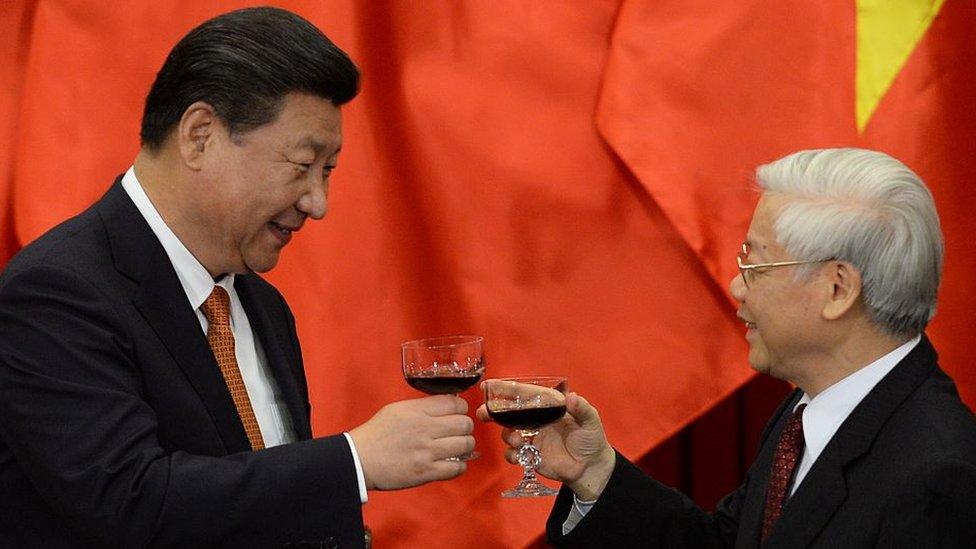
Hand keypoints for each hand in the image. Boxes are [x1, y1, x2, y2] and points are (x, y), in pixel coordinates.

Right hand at [349, 395, 474, 489]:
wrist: (359, 459)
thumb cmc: (377, 433)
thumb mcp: (398, 409)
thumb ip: (423, 406)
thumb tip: (448, 405)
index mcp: (418, 411)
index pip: (455, 404)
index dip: (461, 409)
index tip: (457, 414)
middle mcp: (425, 429)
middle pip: (465, 423)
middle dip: (465, 427)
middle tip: (459, 432)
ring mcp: (427, 451)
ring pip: (465, 444)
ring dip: (465, 446)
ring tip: (458, 447)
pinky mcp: (426, 472)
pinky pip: (457, 468)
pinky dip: (459, 466)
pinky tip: (452, 463)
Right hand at [476, 392, 614, 500]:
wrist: (590, 468)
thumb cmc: (591, 439)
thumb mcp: (590, 421)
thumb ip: (582, 409)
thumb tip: (572, 397)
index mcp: (548, 406)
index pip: (525, 394)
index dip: (507, 390)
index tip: (488, 386)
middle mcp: (536, 420)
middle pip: (510, 412)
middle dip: (494, 411)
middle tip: (483, 413)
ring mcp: (531, 438)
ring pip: (508, 432)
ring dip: (506, 435)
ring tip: (515, 439)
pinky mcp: (530, 455)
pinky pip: (513, 453)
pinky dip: (511, 454)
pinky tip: (519, 455)